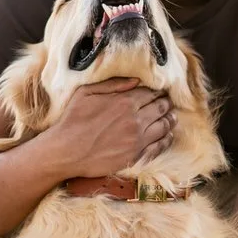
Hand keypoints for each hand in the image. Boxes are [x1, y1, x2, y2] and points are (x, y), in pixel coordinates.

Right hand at [49, 77, 173, 175]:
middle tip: (168, 102)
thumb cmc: (72, 120)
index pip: (150, 93)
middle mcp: (135, 120)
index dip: (157, 91)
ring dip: (170, 119)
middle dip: (166, 103)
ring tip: (172, 117)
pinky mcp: (136, 156)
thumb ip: (113, 84)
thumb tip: (136, 80)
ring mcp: (137, 140)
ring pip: (164, 126)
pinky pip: (160, 146)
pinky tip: (168, 135)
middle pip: (161, 108)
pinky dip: (167, 139)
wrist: (65, 151)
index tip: (159, 91)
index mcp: (125, 102)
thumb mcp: (87, 93)